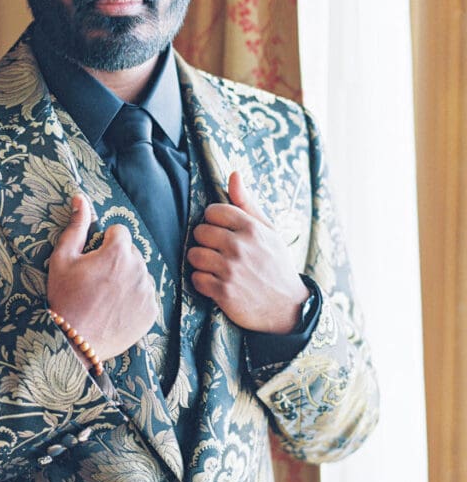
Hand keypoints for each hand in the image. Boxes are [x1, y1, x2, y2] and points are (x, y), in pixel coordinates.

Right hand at [47, 194, 158, 361]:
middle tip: (98, 281)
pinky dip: (134, 299)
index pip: (120, 232)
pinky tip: (116, 309)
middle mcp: (138, 268)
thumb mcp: (63, 258)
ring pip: (140, 274)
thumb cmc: (64, 297)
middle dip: (117, 261)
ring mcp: (147, 291)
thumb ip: (76, 226)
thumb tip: (80, 198)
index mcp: (118, 252)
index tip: (93, 260)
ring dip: (127, 279)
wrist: (73, 341)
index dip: (104, 244)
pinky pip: (146, 295)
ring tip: (106, 297)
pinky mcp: (152, 311)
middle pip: (131, 253)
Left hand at [186, 171, 307, 333]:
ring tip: (214, 267)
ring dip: (200, 262)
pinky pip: (196, 279)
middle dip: (205, 241)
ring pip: (193, 255)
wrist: (287, 308)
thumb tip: (233, 174)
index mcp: (251, 228)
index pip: (213, 211)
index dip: (213, 221)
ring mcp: (231, 270)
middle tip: (217, 251)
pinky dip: (202, 282)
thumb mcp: (268, 231)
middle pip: (199, 232)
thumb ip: (247, 203)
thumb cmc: (275, 264)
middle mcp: (240, 246)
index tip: (221, 232)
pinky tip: (214, 283)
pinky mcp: (224, 292)